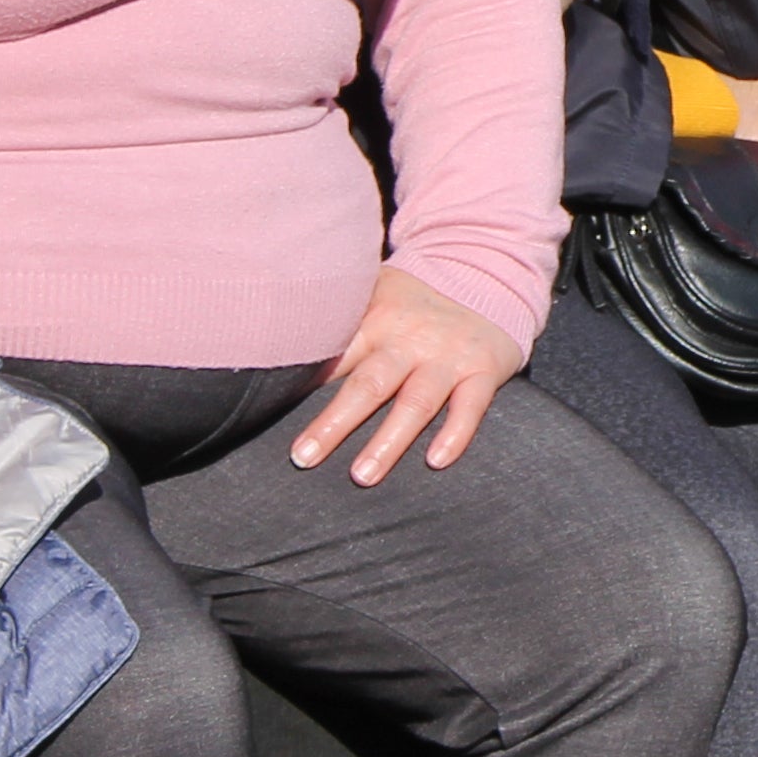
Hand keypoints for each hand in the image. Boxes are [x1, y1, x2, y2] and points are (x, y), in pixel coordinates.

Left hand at [294, 267, 526, 484]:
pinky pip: (471, 406)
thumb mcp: (373, 291)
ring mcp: (449, 356)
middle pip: (370, 384)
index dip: (304, 384)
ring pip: (416, 402)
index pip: (335, 355)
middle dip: (335, 423)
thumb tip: (273, 332)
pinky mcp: (484, 370)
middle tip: (304, 458)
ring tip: (363, 476)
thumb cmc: (413, 303)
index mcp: (376, 320)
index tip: (270, 414)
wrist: (487, 280)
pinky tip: (437, 461)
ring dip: (389, 441)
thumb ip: (337, 314)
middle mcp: (411, 338)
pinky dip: (456, 433)